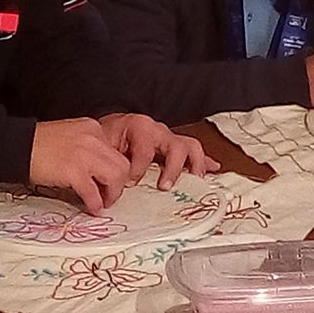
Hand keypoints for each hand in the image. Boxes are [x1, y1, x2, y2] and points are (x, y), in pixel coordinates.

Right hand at [29, 117, 130, 215]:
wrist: (16, 146)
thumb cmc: (39, 145)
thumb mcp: (71, 137)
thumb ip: (88, 149)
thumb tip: (99, 173)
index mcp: (93, 129)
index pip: (116, 152)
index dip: (116, 171)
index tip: (110, 183)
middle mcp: (93, 138)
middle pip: (122, 164)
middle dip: (119, 184)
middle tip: (110, 196)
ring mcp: (84, 154)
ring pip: (115, 176)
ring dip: (112, 194)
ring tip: (103, 203)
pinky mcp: (73, 170)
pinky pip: (92, 191)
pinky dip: (95, 203)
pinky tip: (92, 208)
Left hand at [99, 113, 219, 190]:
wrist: (103, 130)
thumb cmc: (103, 137)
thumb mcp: (100, 146)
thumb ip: (106, 162)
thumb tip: (108, 186)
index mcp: (138, 126)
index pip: (145, 149)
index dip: (138, 168)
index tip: (129, 184)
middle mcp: (157, 130)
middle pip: (176, 145)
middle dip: (173, 167)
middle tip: (164, 186)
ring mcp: (167, 137)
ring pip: (190, 146)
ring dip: (195, 164)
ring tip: (195, 179)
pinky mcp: (172, 145)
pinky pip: (193, 151)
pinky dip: (204, 161)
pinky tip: (213, 169)